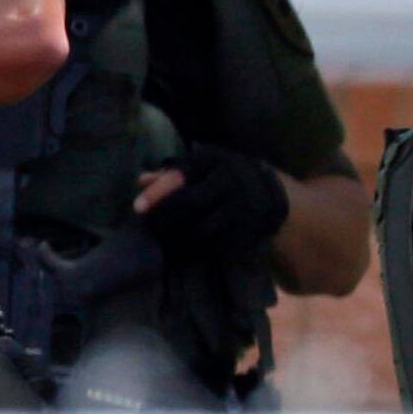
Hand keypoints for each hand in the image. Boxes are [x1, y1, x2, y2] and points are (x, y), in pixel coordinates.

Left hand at [138, 141, 292, 263]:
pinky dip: (201, 252)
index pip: (181, 176)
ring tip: (169, 245)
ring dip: (181, 241)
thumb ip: (174, 174)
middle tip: (155, 231)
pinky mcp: (252, 230)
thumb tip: (140, 180)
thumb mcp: (206, 168)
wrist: (275, 194)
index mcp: (216, 161)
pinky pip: (220, 246)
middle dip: (167, 221)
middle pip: (189, 205)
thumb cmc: (228, 178)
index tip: (137, 208)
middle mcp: (232, 181)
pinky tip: (190, 252)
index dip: (158, 193)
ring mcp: (244, 207)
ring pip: (203, 230)